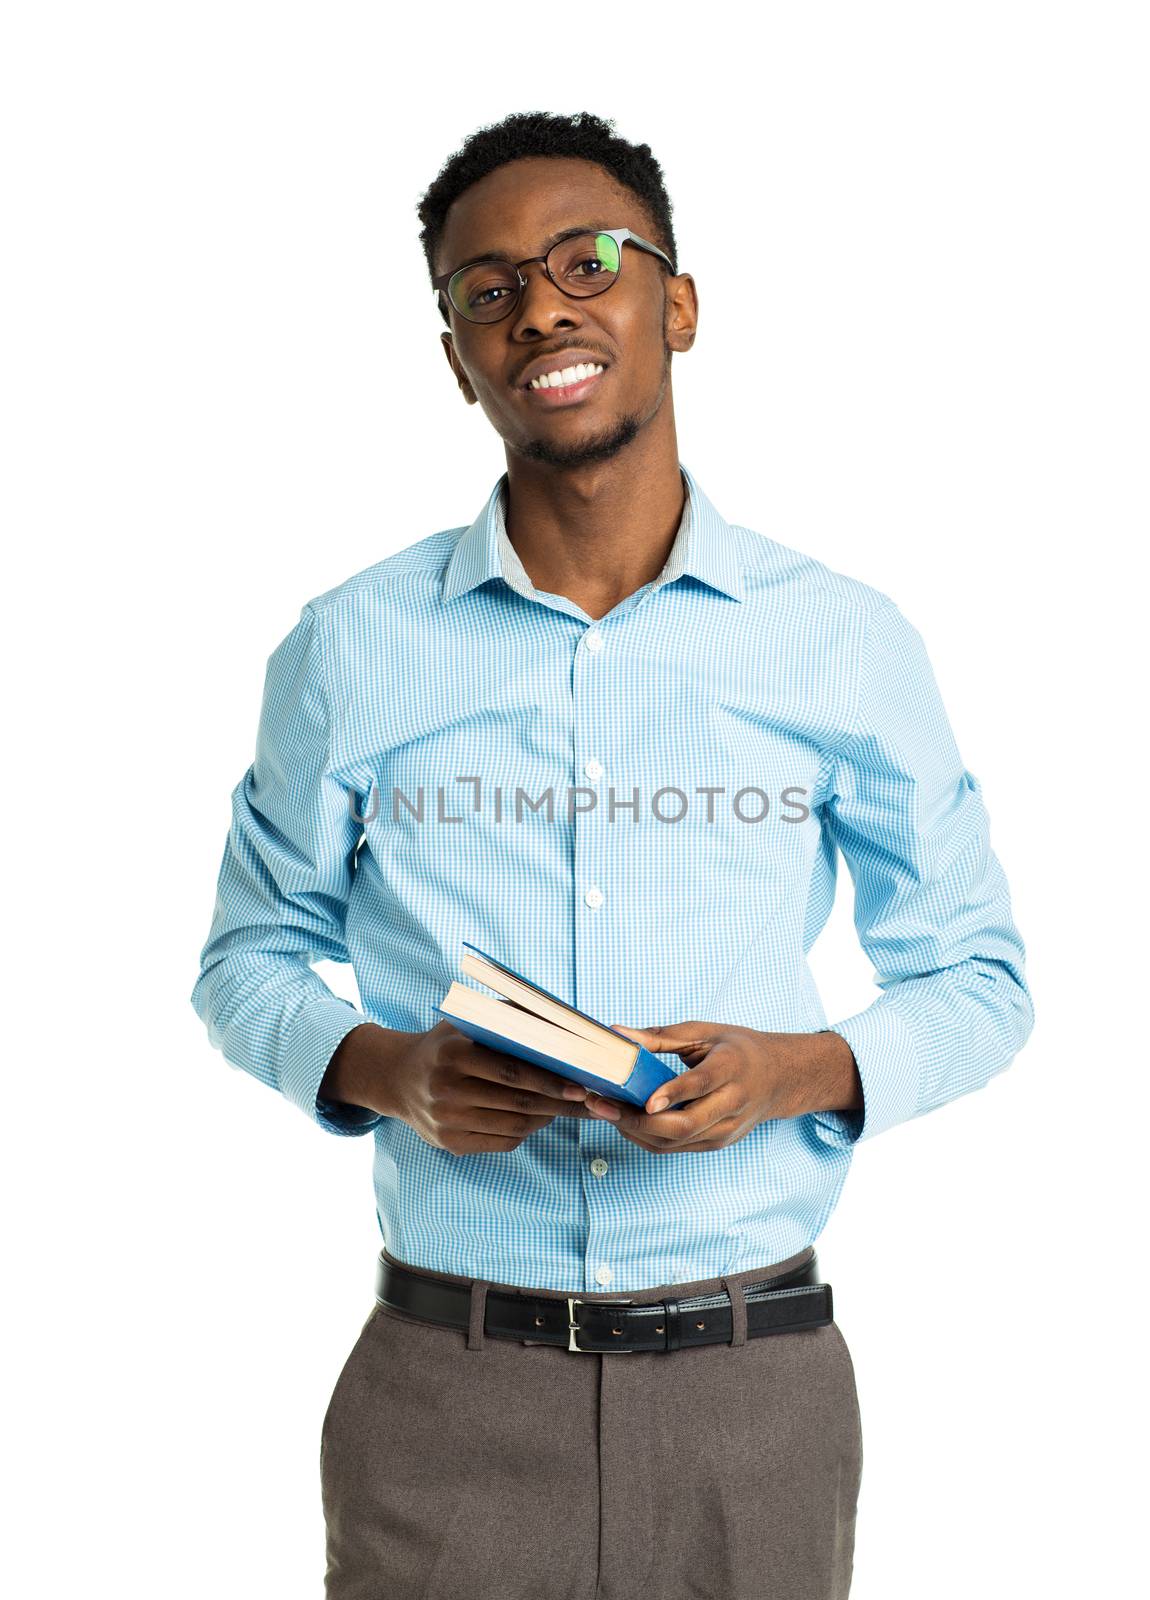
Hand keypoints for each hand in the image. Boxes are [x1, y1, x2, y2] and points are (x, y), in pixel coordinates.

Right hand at [336, 1020, 602, 1153]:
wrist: (397, 1079)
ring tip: (570, 1108)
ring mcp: (446, 1122)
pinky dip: (527, 1132)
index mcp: (452, 1055)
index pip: (510, 1072)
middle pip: (516, 1102)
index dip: (549, 1081)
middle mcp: (446, 1090)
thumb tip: (558, 1014)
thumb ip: (507, 1016)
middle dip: (559, 1103)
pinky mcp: (450, 1144)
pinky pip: (501, 1142)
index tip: (580, 1084)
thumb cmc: (444, 1045)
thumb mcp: (466, 1023)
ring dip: (547, 1118)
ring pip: (513, 1126)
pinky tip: (541, 1118)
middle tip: (589, 1101)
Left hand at [574, 1021, 860, 1152]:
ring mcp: (725, 1130)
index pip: (701, 1085)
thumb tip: (617, 1033)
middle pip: (683, 1126)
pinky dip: (646, 1138)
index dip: (673, 1094)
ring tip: (605, 1111)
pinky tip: (626, 1121)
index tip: (645, 1100)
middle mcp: (732, 1105)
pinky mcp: (716, 1144)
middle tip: (601, 1104)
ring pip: (674, 1143)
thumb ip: (660, 1037)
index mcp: (732, 1068)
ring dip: (635, 1131)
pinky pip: (675, 1148)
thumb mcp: (704, 1033)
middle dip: (636, 1120)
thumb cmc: (738, 1050)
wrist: (779, 1079)